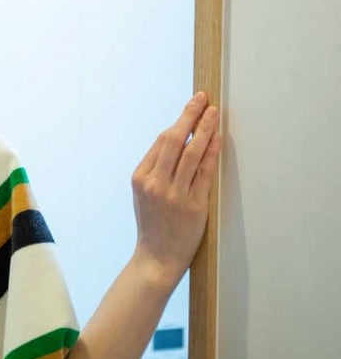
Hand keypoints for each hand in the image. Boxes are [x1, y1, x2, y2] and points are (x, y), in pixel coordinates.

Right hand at [130, 91, 220, 289]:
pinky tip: (217, 138)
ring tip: (214, 113)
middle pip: (174, 140)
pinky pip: (204, 173)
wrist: (156, 259)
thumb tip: (175, 140)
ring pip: (191, 153)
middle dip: (189, 116)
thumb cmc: (153, 224)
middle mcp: (156, 183)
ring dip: (204, 129)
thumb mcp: (143, 194)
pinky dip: (211, 152)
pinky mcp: (193, 206)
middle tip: (202, 99)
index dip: (178, 123)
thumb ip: (156, 169)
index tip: (191, 109)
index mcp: (141, 177)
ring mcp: (174, 195)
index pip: (161, 142)